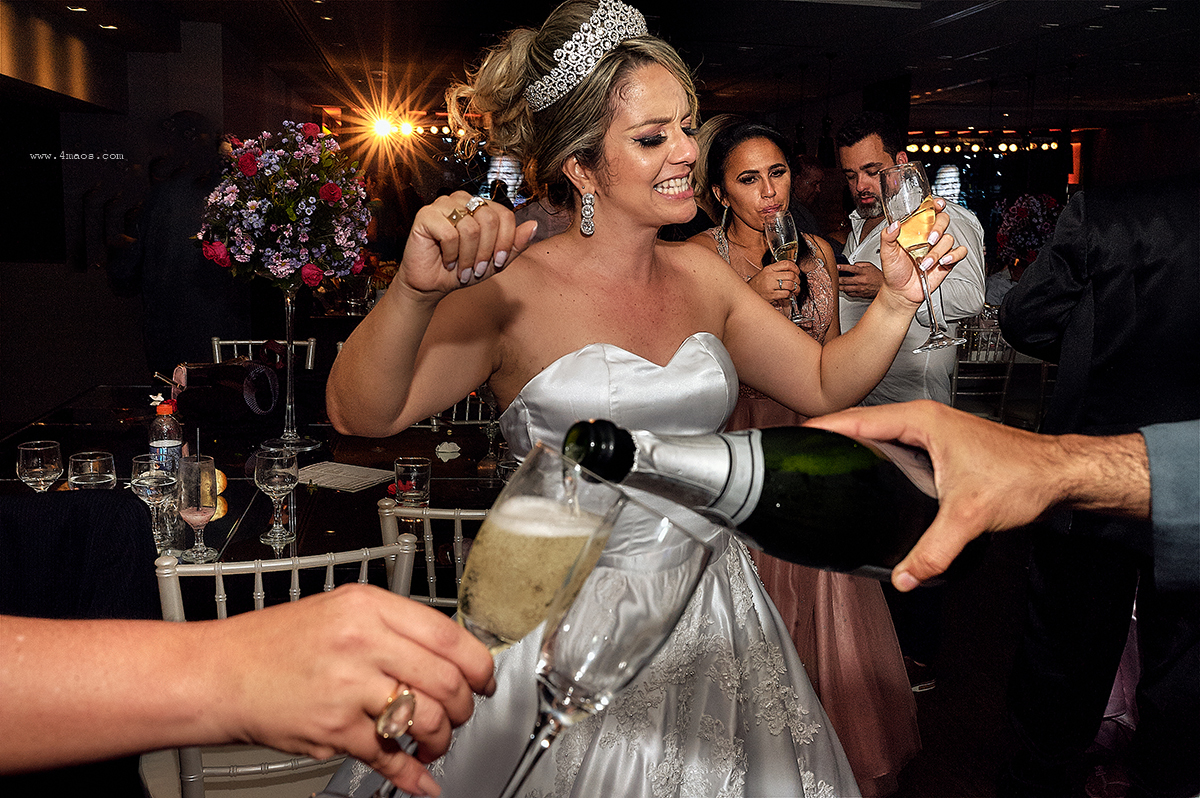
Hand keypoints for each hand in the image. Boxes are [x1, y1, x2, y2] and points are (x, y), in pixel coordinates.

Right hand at [212, 585, 494, 795]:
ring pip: (426, 719)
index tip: (484, 680)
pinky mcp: (334, 729)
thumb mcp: (340, 610)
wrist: (219, 674)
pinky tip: (419, 777)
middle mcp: (362, 642)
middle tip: (461, 714)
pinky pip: (388, 756)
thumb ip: (394, 627)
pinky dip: (410, 773)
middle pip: (446, 681)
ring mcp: (348, 687)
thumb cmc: (275, 643)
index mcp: (369, 607)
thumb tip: (447, 654)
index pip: (448, 635)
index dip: (478, 664)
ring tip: (434, 741)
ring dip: (441, 740)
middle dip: (465, 707)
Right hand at [399, 191, 537, 297]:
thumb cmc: (462, 269)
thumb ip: (515, 244)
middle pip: (490, 219)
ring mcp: (443, 204)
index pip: (505, 214)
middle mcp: (462, 199)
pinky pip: (449, 233)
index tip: (498, 262)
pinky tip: (447, 261)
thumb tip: (534, 226)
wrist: (433, 284)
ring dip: (468, 256)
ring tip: (462, 268)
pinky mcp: (425, 214)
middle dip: (486, 251)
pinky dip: (451, 254)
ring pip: (470, 227)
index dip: (505, 241)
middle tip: (478, 268)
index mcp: (480, 205)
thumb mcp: (495, 261)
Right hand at [747, 259, 801, 304]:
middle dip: (797, 279)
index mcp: (769, 269)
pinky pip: (786, 293)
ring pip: (790, 285)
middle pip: (791, 275)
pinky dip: (790, 294)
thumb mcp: (765, 272)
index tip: (797, 271)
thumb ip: (776, 270)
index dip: (795, 267)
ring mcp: (770, 286)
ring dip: (796, 288)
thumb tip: (791, 271)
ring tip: (796, 289)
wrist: (748, 294)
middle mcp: (770, 276)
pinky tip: (788, 294)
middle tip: (797, 282)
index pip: (786, 264)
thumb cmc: (758, 284)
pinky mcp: (772, 295)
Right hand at [806, 401, 1067, 591]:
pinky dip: (874, 456)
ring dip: (851, 446)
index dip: (821, 429)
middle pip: (860, 424)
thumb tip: (905, 576)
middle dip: (828, 438)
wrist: (1058, 474)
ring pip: (878, 435)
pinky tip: (867, 477)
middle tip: (800, 456)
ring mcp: (931, 431)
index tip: (794, 438)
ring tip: (824, 464)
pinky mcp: (939, 446)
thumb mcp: (969, 516)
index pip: (855, 419)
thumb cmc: (1024, 475)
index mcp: (921, 421)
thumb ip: (933, 549)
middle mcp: (923, 420)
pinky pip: (894, 446)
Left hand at [838, 261, 882, 298]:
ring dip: (839, 286)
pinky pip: (850, 294)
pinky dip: (845, 291)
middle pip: (845, 280)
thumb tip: (853, 264)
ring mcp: (860, 289)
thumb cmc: (878, 276)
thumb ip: (861, 264)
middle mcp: (861, 281)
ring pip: (846, 288)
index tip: (837, 267)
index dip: (843, 267)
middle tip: (833, 277)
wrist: (883, 287)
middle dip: (837, 279)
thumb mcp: (870, 266)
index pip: (851, 269)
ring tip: (835, 284)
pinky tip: (844, 289)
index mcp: (863, 272)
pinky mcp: (860, 294)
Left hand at [878, 197, 967, 308]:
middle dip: (939, 227)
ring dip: (937, 252)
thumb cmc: (894, 270)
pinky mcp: (948, 260)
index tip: (937, 204)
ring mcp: (939, 248)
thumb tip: (894, 225)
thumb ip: (887, 237)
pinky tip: (943, 261)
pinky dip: (954, 255)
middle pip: (944, 220)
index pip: (928, 211)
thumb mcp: (886, 253)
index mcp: (915, 230)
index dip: (935, 204)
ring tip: (924, 264)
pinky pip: (960, 251)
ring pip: (949, 239)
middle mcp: (929, 236)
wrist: (901, 292)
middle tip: (930, 239)